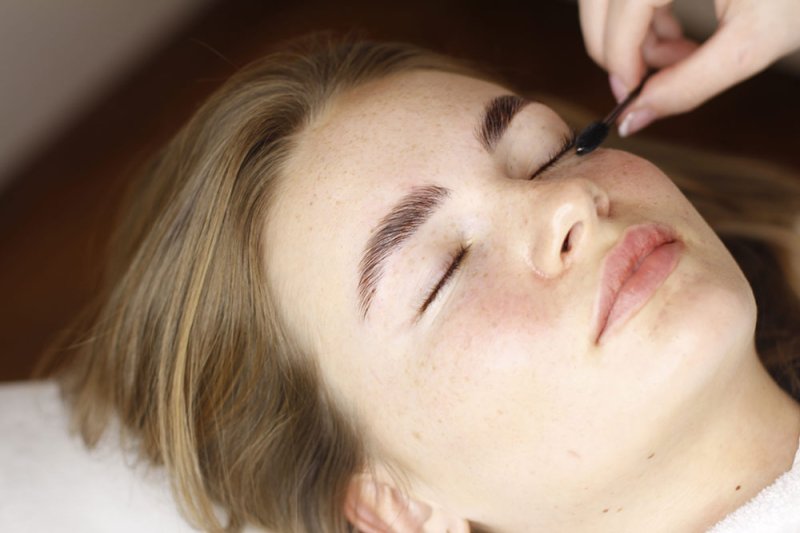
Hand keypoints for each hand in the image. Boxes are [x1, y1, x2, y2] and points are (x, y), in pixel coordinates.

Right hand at [578, 0, 799, 135]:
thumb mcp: (750, 45)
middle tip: (656, 81)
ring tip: (678, 53)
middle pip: (597, 8)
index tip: (637, 101)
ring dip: (629, 35)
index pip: (617, 26)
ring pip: (605, 0)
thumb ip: (687, 87)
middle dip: (621, 52)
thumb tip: (631, 121)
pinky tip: (677, 29)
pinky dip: (640, 15)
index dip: (621, 70)